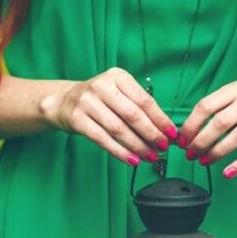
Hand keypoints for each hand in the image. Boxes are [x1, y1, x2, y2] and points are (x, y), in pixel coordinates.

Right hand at [39, 67, 178, 164]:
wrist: (64, 102)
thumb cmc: (99, 100)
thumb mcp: (118, 94)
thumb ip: (139, 107)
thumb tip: (165, 130)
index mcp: (117, 77)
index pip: (144, 100)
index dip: (160, 119)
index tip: (172, 134)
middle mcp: (102, 86)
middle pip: (132, 115)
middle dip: (151, 134)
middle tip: (163, 147)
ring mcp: (87, 102)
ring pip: (118, 129)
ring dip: (137, 146)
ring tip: (150, 157)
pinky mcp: (77, 119)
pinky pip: (103, 139)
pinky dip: (120, 152)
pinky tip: (132, 160)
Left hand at [177, 81, 236, 177]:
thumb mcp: (236, 96)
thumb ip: (215, 110)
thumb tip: (187, 133)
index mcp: (235, 89)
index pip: (206, 106)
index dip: (191, 126)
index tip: (182, 141)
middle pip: (220, 123)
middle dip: (201, 142)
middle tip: (191, 154)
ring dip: (217, 152)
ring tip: (204, 161)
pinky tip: (228, 172)